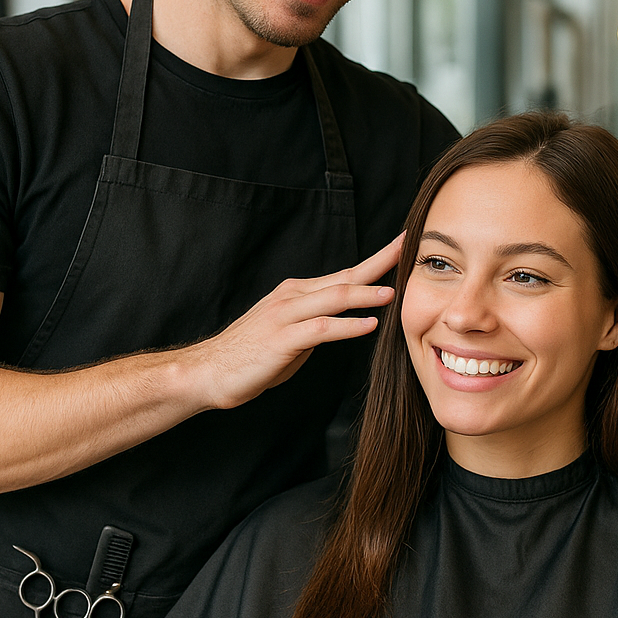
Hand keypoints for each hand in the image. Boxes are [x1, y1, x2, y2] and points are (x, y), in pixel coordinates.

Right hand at [191, 234, 403, 409]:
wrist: (208, 371)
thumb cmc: (250, 355)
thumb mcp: (290, 332)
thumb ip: (317, 322)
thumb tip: (346, 322)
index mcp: (297, 293)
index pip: (344, 273)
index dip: (376, 260)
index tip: (402, 246)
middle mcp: (292, 297)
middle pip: (344, 277)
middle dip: (379, 262)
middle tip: (409, 249)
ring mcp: (285, 316)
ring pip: (333, 299)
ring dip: (366, 295)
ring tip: (394, 293)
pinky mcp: (281, 339)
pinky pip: (320, 329)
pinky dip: (347, 326)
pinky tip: (368, 325)